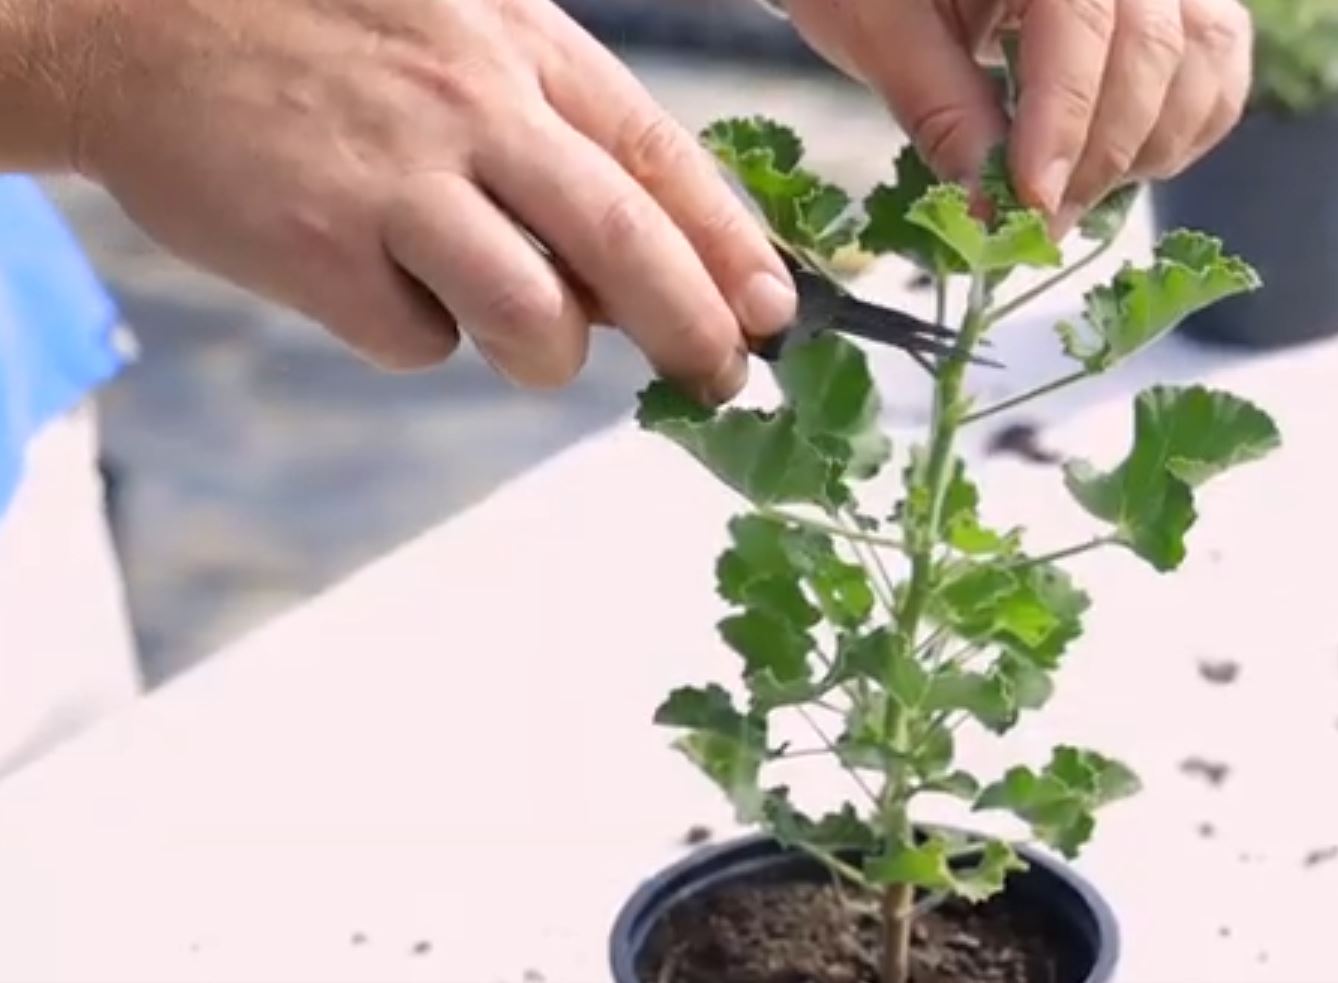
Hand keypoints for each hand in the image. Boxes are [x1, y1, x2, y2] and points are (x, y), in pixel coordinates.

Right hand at [56, 0, 796, 399]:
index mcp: (518, 45)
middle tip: (722, 381)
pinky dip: (418, 335)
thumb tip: (637, 259)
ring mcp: (393, 182)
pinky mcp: (318, 251)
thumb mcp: (456, 27)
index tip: (774, 309)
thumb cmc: (316, 28)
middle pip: (627, 247)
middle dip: (694, 331)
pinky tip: (374, 281)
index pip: (661, 156)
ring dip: (550, 356)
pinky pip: (417, 340)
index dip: (731, 244)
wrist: (126, 16)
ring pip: (536, 319)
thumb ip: (549, 124)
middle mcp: (470, 108)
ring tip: (524, 342)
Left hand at [785, 0, 1252, 231]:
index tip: (1029, 202)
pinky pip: (1219, 57)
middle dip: (1098, 153)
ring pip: (1204, 52)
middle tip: (1037, 225)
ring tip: (1072, 197)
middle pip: (1154, 45)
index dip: (1064, 119)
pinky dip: (1187, 123)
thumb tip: (989, 209)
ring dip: (1148, 145)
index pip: (1080, 18)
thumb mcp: (877, 26)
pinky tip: (1125, 164)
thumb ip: (941, 109)